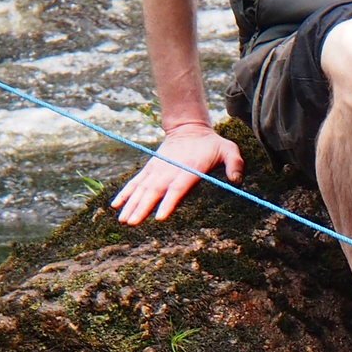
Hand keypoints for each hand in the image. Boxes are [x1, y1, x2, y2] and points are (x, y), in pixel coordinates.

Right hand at [113, 123, 239, 224]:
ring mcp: (157, 170)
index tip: (159, 217)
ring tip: (123, 220)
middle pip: (154, 192)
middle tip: (132, 223)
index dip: (168, 202)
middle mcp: (169, 171)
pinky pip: (135, 182)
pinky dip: (125, 193)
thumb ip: (234, 163)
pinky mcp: (150, 169)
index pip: (177, 189)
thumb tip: (236, 180)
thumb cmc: (211, 144)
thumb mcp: (228, 149)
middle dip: (142, 207)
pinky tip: (115, 205)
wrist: (189, 128)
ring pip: (141, 189)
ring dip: (131, 204)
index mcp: (187, 170)